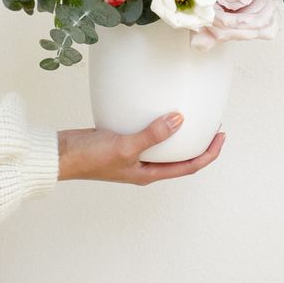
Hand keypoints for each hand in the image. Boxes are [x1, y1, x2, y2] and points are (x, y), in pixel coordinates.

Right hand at [57, 113, 225, 184]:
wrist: (61, 155)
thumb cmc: (90, 158)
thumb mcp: (125, 146)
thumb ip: (153, 134)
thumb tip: (179, 120)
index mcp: (149, 173)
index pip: (189, 166)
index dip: (208, 153)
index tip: (221, 136)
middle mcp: (144, 167)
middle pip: (180, 157)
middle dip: (199, 143)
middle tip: (212, 125)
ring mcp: (133, 155)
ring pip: (164, 146)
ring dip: (179, 133)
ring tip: (190, 115)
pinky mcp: (122, 142)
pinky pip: (147, 134)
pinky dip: (157, 124)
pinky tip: (157, 109)